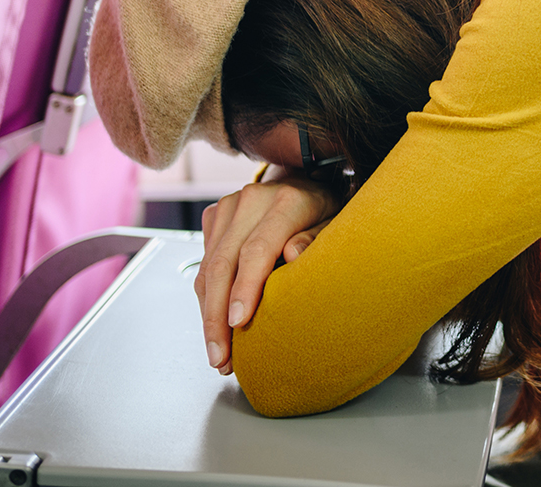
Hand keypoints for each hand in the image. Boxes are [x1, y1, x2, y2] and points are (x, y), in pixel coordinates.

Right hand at [195, 174, 336, 373]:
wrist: (305, 182)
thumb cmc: (325, 212)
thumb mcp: (336, 226)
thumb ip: (317, 240)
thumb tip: (293, 256)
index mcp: (288, 201)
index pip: (257, 250)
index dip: (245, 288)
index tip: (238, 322)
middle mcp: (253, 199)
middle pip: (223, 264)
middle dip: (216, 317)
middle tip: (221, 358)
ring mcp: (230, 205)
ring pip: (207, 268)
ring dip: (208, 314)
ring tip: (218, 352)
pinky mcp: (215, 214)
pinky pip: (204, 262)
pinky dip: (207, 297)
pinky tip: (216, 325)